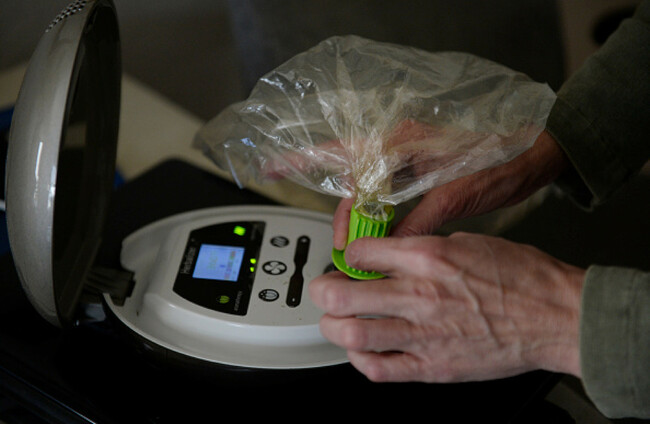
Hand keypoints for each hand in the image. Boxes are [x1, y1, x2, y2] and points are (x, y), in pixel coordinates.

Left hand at [310, 232, 584, 382]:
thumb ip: (421, 248)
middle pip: (341, 293)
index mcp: (427, 256)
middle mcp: (419, 294)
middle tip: (324, 289)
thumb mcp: (467, 241)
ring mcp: (424, 334)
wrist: (556, 316)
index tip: (350, 260)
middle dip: (322, 289)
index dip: (348, 255)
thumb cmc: (520, 277)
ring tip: (335, 320)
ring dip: (332, 326)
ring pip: (351, 334)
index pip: (360, 252)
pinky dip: (360, 360)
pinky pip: (379, 370)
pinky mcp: (433, 367)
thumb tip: (390, 255)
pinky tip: (362, 351)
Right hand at [332, 130, 569, 248]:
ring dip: (359, 211)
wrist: (532, 153)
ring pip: (368, 184)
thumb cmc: (501, 161)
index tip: (341, 238)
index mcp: (404, 140)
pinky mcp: (419, 169)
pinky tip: (375, 228)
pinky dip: (379, 210)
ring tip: (351, 240)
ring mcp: (408, 155)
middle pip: (354, 177)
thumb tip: (391, 247)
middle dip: (344, 209)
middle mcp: (399, 143)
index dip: (346, 210)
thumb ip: (419, 221)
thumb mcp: (456, 196)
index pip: (355, 172)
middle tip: (341, 242)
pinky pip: (388, 190)